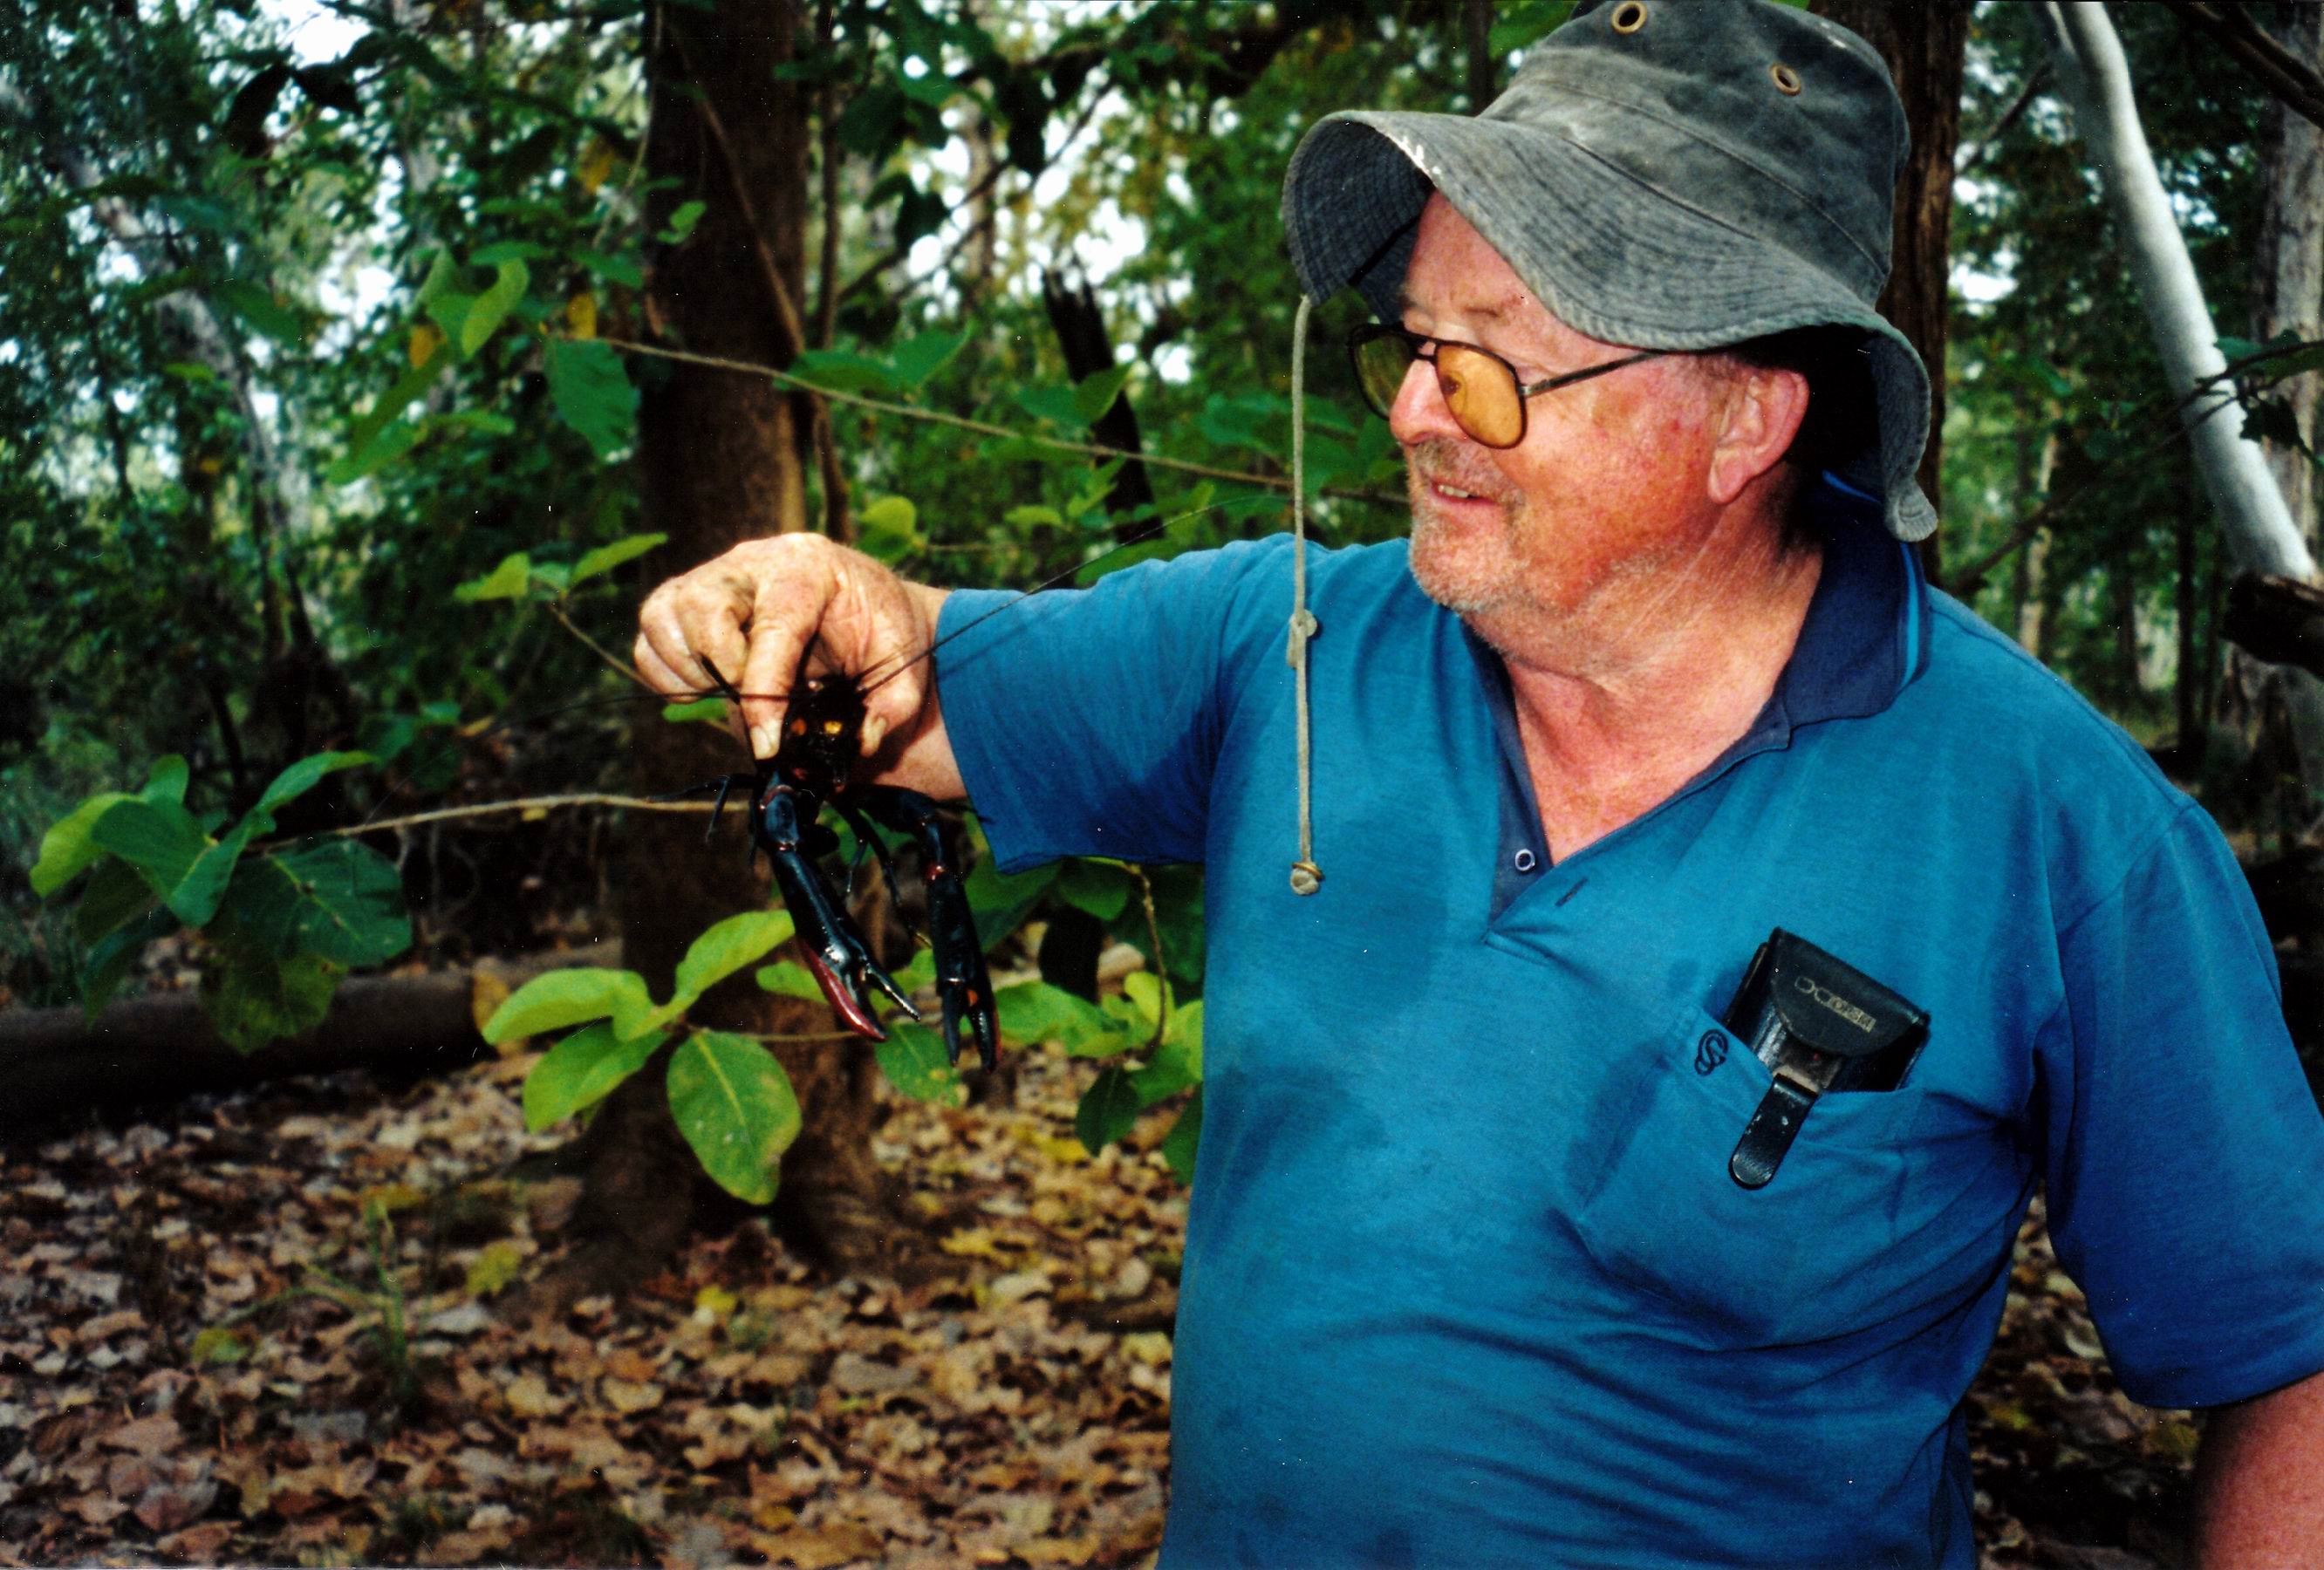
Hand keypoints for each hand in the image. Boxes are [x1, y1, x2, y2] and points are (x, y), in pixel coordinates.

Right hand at [633, 534, 945, 768]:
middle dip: (721, 672)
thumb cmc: (879, 626)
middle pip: (701, 610)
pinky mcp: (685, 596)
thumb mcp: (903, 659)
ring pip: (663, 617)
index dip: (762, 694)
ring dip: (689, 672)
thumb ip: (891, 706)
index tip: (766, 743)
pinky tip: (706, 687)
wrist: (861, 598)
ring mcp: (712, 574)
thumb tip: (859, 743)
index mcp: (806, 569)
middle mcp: (750, 561)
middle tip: (752, 704)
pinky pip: (649, 633)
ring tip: (731, 694)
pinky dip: (665, 671)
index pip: (771, 630)